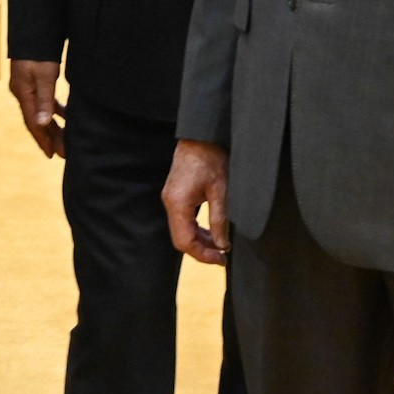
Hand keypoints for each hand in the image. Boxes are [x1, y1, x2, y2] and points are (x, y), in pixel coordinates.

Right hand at [7, 59, 64, 158]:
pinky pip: (44, 101)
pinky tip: (64, 114)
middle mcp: (23, 92)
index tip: (53, 154)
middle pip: (36, 120)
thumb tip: (42, 124)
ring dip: (52, 125)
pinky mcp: (34, 80)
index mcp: (23, 93)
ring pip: (40, 112)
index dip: (43, 139)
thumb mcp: (44, 75)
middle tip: (63, 152)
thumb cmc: (39, 52)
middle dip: (50, 137)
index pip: (33, 122)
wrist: (33, 30)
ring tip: (65, 138)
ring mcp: (27, 86)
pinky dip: (54, 110)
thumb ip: (44, 99)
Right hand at [162, 140, 230, 265]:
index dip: (202, 255)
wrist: (202, 134)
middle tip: (223, 256)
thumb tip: (222, 244)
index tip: (221, 259)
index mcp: (178, 203)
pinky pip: (183, 219)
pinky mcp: (176, 194)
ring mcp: (171, 198)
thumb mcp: (221, 190)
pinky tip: (211, 230)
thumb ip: (220, 219)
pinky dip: (196, 229)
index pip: (184, 242)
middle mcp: (170, 202)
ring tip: (220, 245)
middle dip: (201, 250)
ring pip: (182, 230)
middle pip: (181, 238)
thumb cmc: (211, 157)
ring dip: (199, 240)